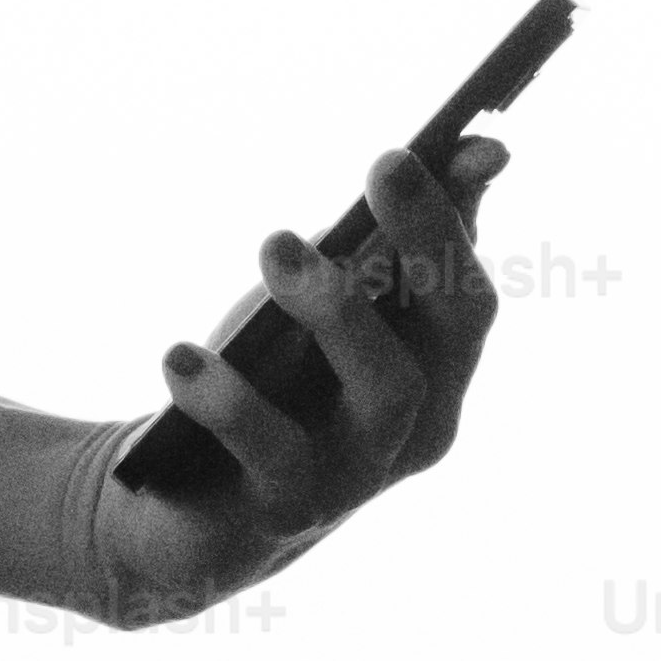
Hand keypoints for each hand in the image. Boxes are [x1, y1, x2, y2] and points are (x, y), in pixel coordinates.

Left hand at [79, 134, 506, 627]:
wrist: (183, 500)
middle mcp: (412, 429)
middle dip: (415, 249)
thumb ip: (393, 236)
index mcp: (433, 373)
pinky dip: (229, 401)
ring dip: (335, 311)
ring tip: (277, 246)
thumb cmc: (271, 382)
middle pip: (435, 344)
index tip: (413, 151)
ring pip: (380, 397)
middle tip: (377, 169)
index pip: (464, 299)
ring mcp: (355, 477)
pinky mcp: (283, 511)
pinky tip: (183, 356)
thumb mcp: (324, 303)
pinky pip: (271, 455)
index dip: (448, 225)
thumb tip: (476, 150)